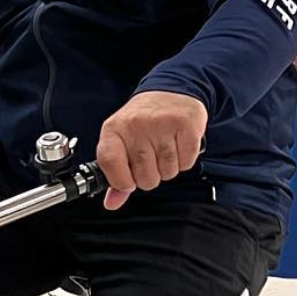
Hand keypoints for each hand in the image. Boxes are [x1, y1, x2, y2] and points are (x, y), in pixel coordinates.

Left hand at [96, 90, 207, 211]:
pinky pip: (186, 163)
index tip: (128, 180)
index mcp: (114, 129)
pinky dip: (184, 161)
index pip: (110, 164)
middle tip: (152, 157)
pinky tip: (178, 144)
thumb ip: (116, 175)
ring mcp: (161, 124)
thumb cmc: (142, 121)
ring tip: (164, 148)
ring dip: (168, 168)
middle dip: (150, 176)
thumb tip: (112, 203)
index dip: (121, 181)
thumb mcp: (121, 142)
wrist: (170, 92)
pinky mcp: (186, 124)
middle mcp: (136, 124)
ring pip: (167, 173)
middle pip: (145, 177)